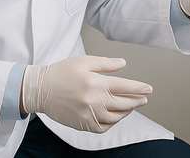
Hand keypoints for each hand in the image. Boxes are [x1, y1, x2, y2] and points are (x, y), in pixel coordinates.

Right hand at [20, 55, 151, 132]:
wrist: (40, 89)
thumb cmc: (61, 73)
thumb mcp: (85, 62)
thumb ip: (106, 64)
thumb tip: (123, 63)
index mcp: (96, 83)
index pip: (125, 87)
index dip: (139, 88)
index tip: (149, 89)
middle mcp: (94, 100)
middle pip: (123, 103)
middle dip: (136, 101)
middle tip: (144, 98)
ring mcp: (88, 114)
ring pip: (115, 117)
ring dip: (126, 112)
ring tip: (131, 106)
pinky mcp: (82, 124)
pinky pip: (102, 127)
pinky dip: (112, 123)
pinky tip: (115, 116)